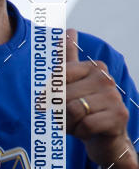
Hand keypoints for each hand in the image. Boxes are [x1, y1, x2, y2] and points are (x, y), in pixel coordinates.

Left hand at [66, 29, 137, 168]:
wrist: (105, 139)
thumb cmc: (85, 111)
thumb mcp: (73, 83)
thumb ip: (68, 57)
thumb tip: (69, 29)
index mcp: (93, 67)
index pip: (58, 76)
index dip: (49, 94)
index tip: (54, 102)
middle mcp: (106, 78)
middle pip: (63, 95)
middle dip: (61, 112)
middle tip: (73, 117)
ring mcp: (114, 96)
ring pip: (73, 110)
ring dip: (70, 123)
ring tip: (81, 123)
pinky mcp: (119, 116)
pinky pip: (85, 124)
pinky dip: (81, 132)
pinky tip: (90, 132)